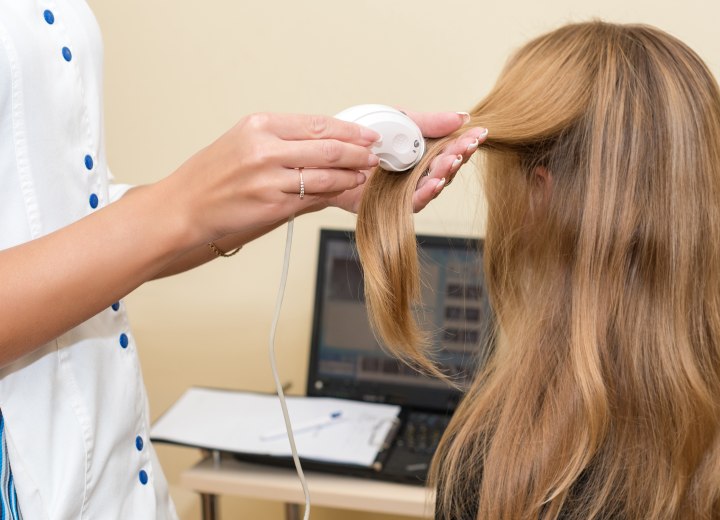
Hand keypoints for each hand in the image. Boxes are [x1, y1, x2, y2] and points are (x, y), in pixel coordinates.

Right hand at [162, 112, 379, 242]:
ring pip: (325, 175)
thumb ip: (285, 144)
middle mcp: (265, 148)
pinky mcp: (272, 205)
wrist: (183, 207)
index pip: (316, 124)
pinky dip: (333, 194)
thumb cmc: (212, 176)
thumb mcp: (244, 143)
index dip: (348, 130)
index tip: (366, 135)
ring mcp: (269, 178)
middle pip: (327, 148)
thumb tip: (326, 145)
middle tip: (374, 155)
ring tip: (364, 175)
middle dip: (358, 152)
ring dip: (351, 176)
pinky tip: (344, 191)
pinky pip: (312, 198)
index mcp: (260, 125)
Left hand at [330, 111, 486, 212]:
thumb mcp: (402, 121)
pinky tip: (435, 182)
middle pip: (447, 167)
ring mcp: (409, 188)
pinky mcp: (395, 204)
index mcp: (425, 150)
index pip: (452, 148)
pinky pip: (414, 201)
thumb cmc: (367, 137)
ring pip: (435, 184)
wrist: (335, 154)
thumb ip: (429, 122)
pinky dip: (426, 192)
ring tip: (452, 161)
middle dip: (459, 156)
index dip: (466, 142)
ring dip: (445, 173)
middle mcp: (421, 171)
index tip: (479, 133)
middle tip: (467, 146)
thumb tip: (462, 117)